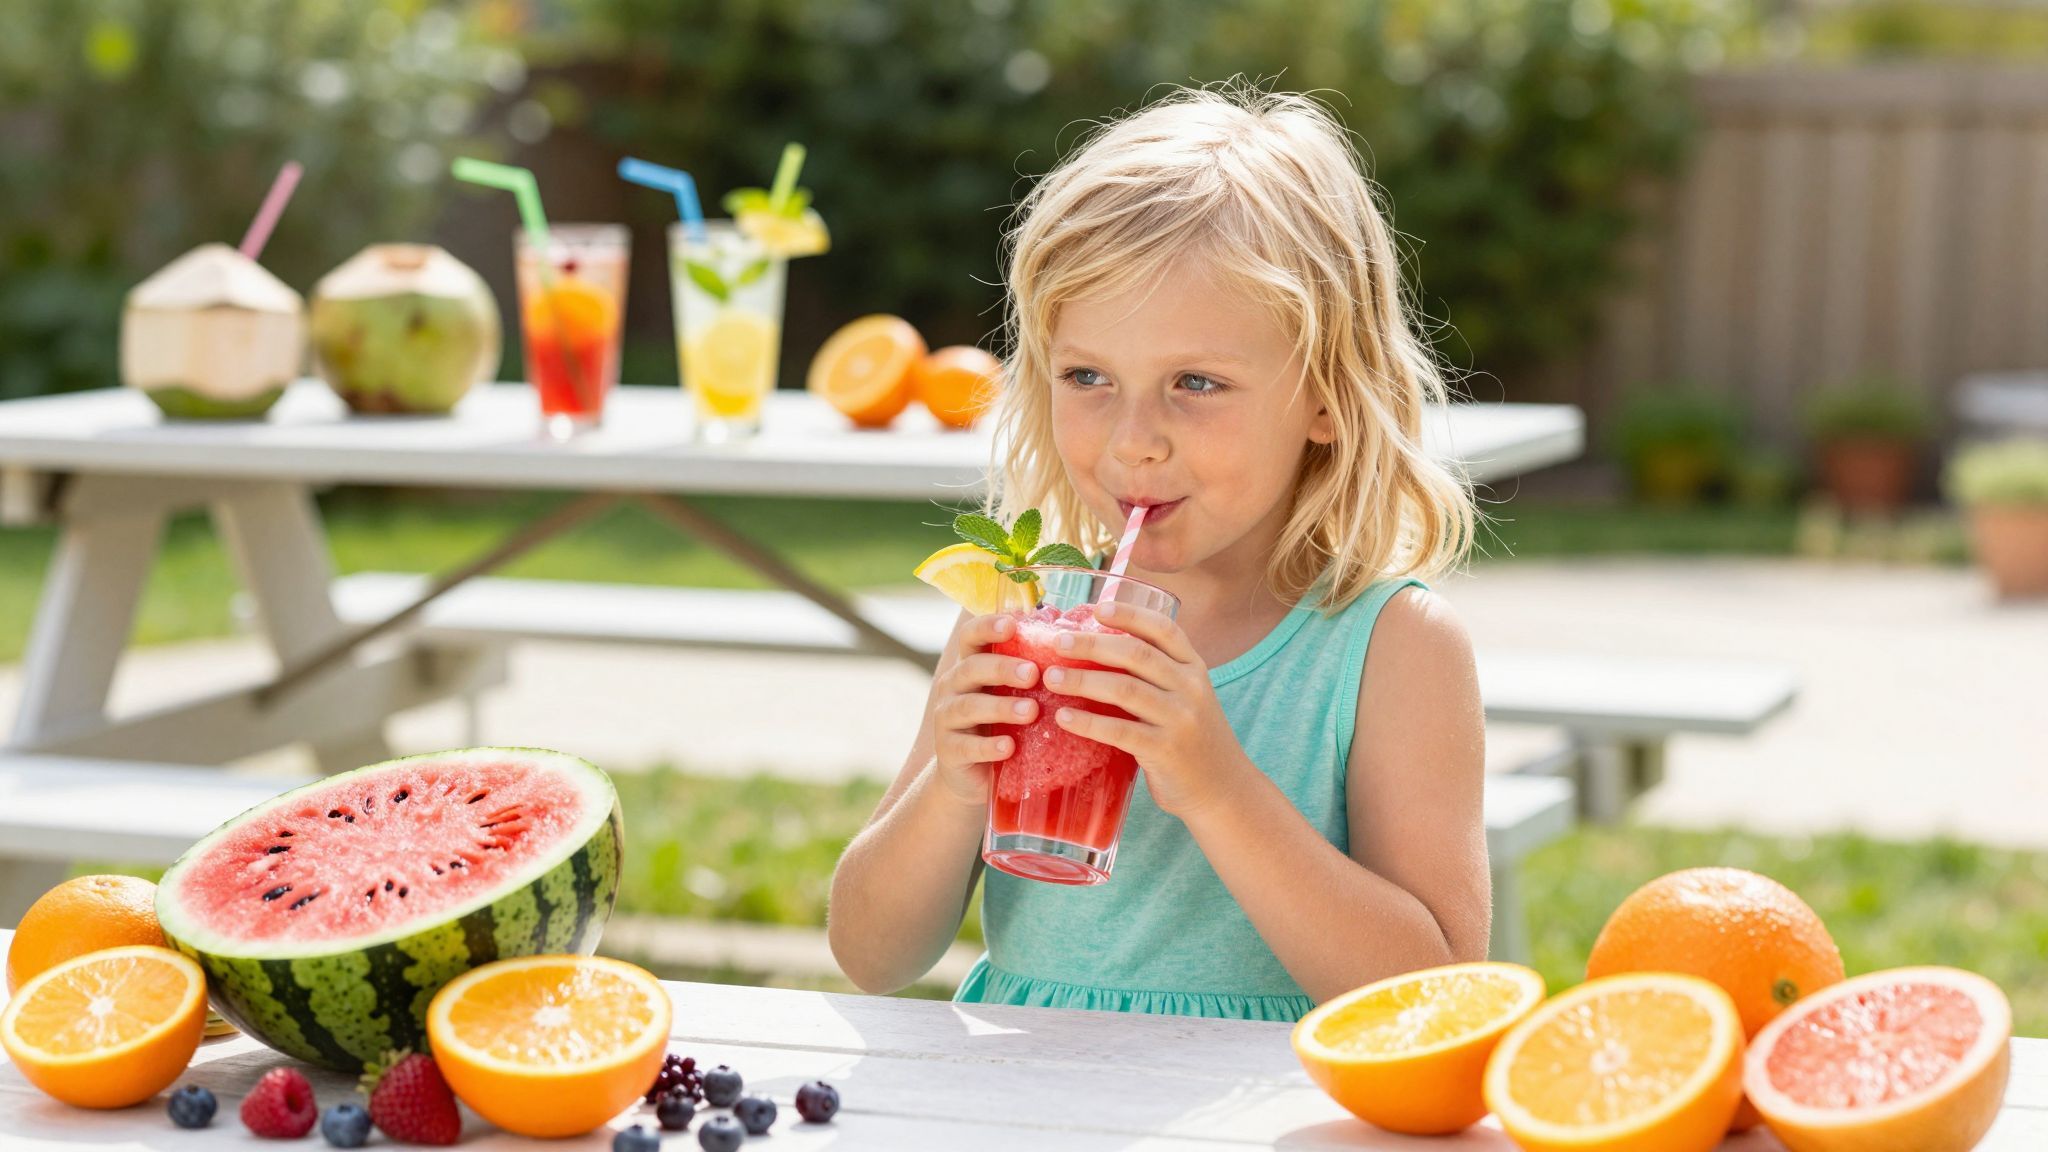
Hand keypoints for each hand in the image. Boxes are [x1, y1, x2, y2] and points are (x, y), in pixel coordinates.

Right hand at [929, 613, 1039, 808]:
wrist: (975, 777)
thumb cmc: (1004, 725)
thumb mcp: (1015, 694)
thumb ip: (1032, 670)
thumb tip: (1073, 637)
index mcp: (971, 665)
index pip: (971, 637)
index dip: (987, 627)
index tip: (1012, 624)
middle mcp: (953, 687)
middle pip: (971, 668)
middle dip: (1002, 668)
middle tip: (1033, 674)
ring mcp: (946, 719)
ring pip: (968, 706)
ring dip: (1000, 707)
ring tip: (1030, 711)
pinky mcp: (948, 751)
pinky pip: (966, 746)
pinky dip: (988, 746)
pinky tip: (1009, 747)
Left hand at [1041, 601, 1249, 818]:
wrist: (1223, 790)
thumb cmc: (1191, 740)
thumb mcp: (1186, 698)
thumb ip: (1155, 676)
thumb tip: (1096, 652)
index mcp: (1194, 668)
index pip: (1164, 630)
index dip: (1130, 615)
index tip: (1097, 608)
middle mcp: (1191, 688)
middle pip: (1137, 654)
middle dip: (1093, 645)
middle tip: (1057, 642)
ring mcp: (1180, 719)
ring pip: (1125, 689)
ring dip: (1083, 680)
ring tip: (1051, 678)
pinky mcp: (1166, 751)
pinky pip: (1120, 731)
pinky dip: (1088, 722)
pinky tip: (1064, 718)